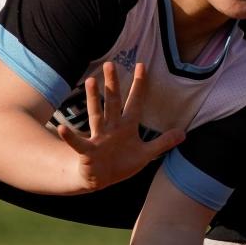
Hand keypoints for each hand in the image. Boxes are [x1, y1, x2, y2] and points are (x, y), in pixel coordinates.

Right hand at [56, 62, 183, 190]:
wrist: (101, 179)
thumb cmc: (122, 163)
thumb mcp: (146, 154)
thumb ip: (163, 143)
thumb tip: (184, 133)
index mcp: (127, 126)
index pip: (135, 102)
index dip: (139, 85)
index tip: (141, 65)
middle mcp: (112, 128)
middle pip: (113, 102)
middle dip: (112, 84)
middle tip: (111, 64)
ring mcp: (99, 138)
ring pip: (96, 115)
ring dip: (93, 99)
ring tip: (91, 82)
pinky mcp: (88, 151)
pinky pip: (78, 143)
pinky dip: (70, 137)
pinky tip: (61, 128)